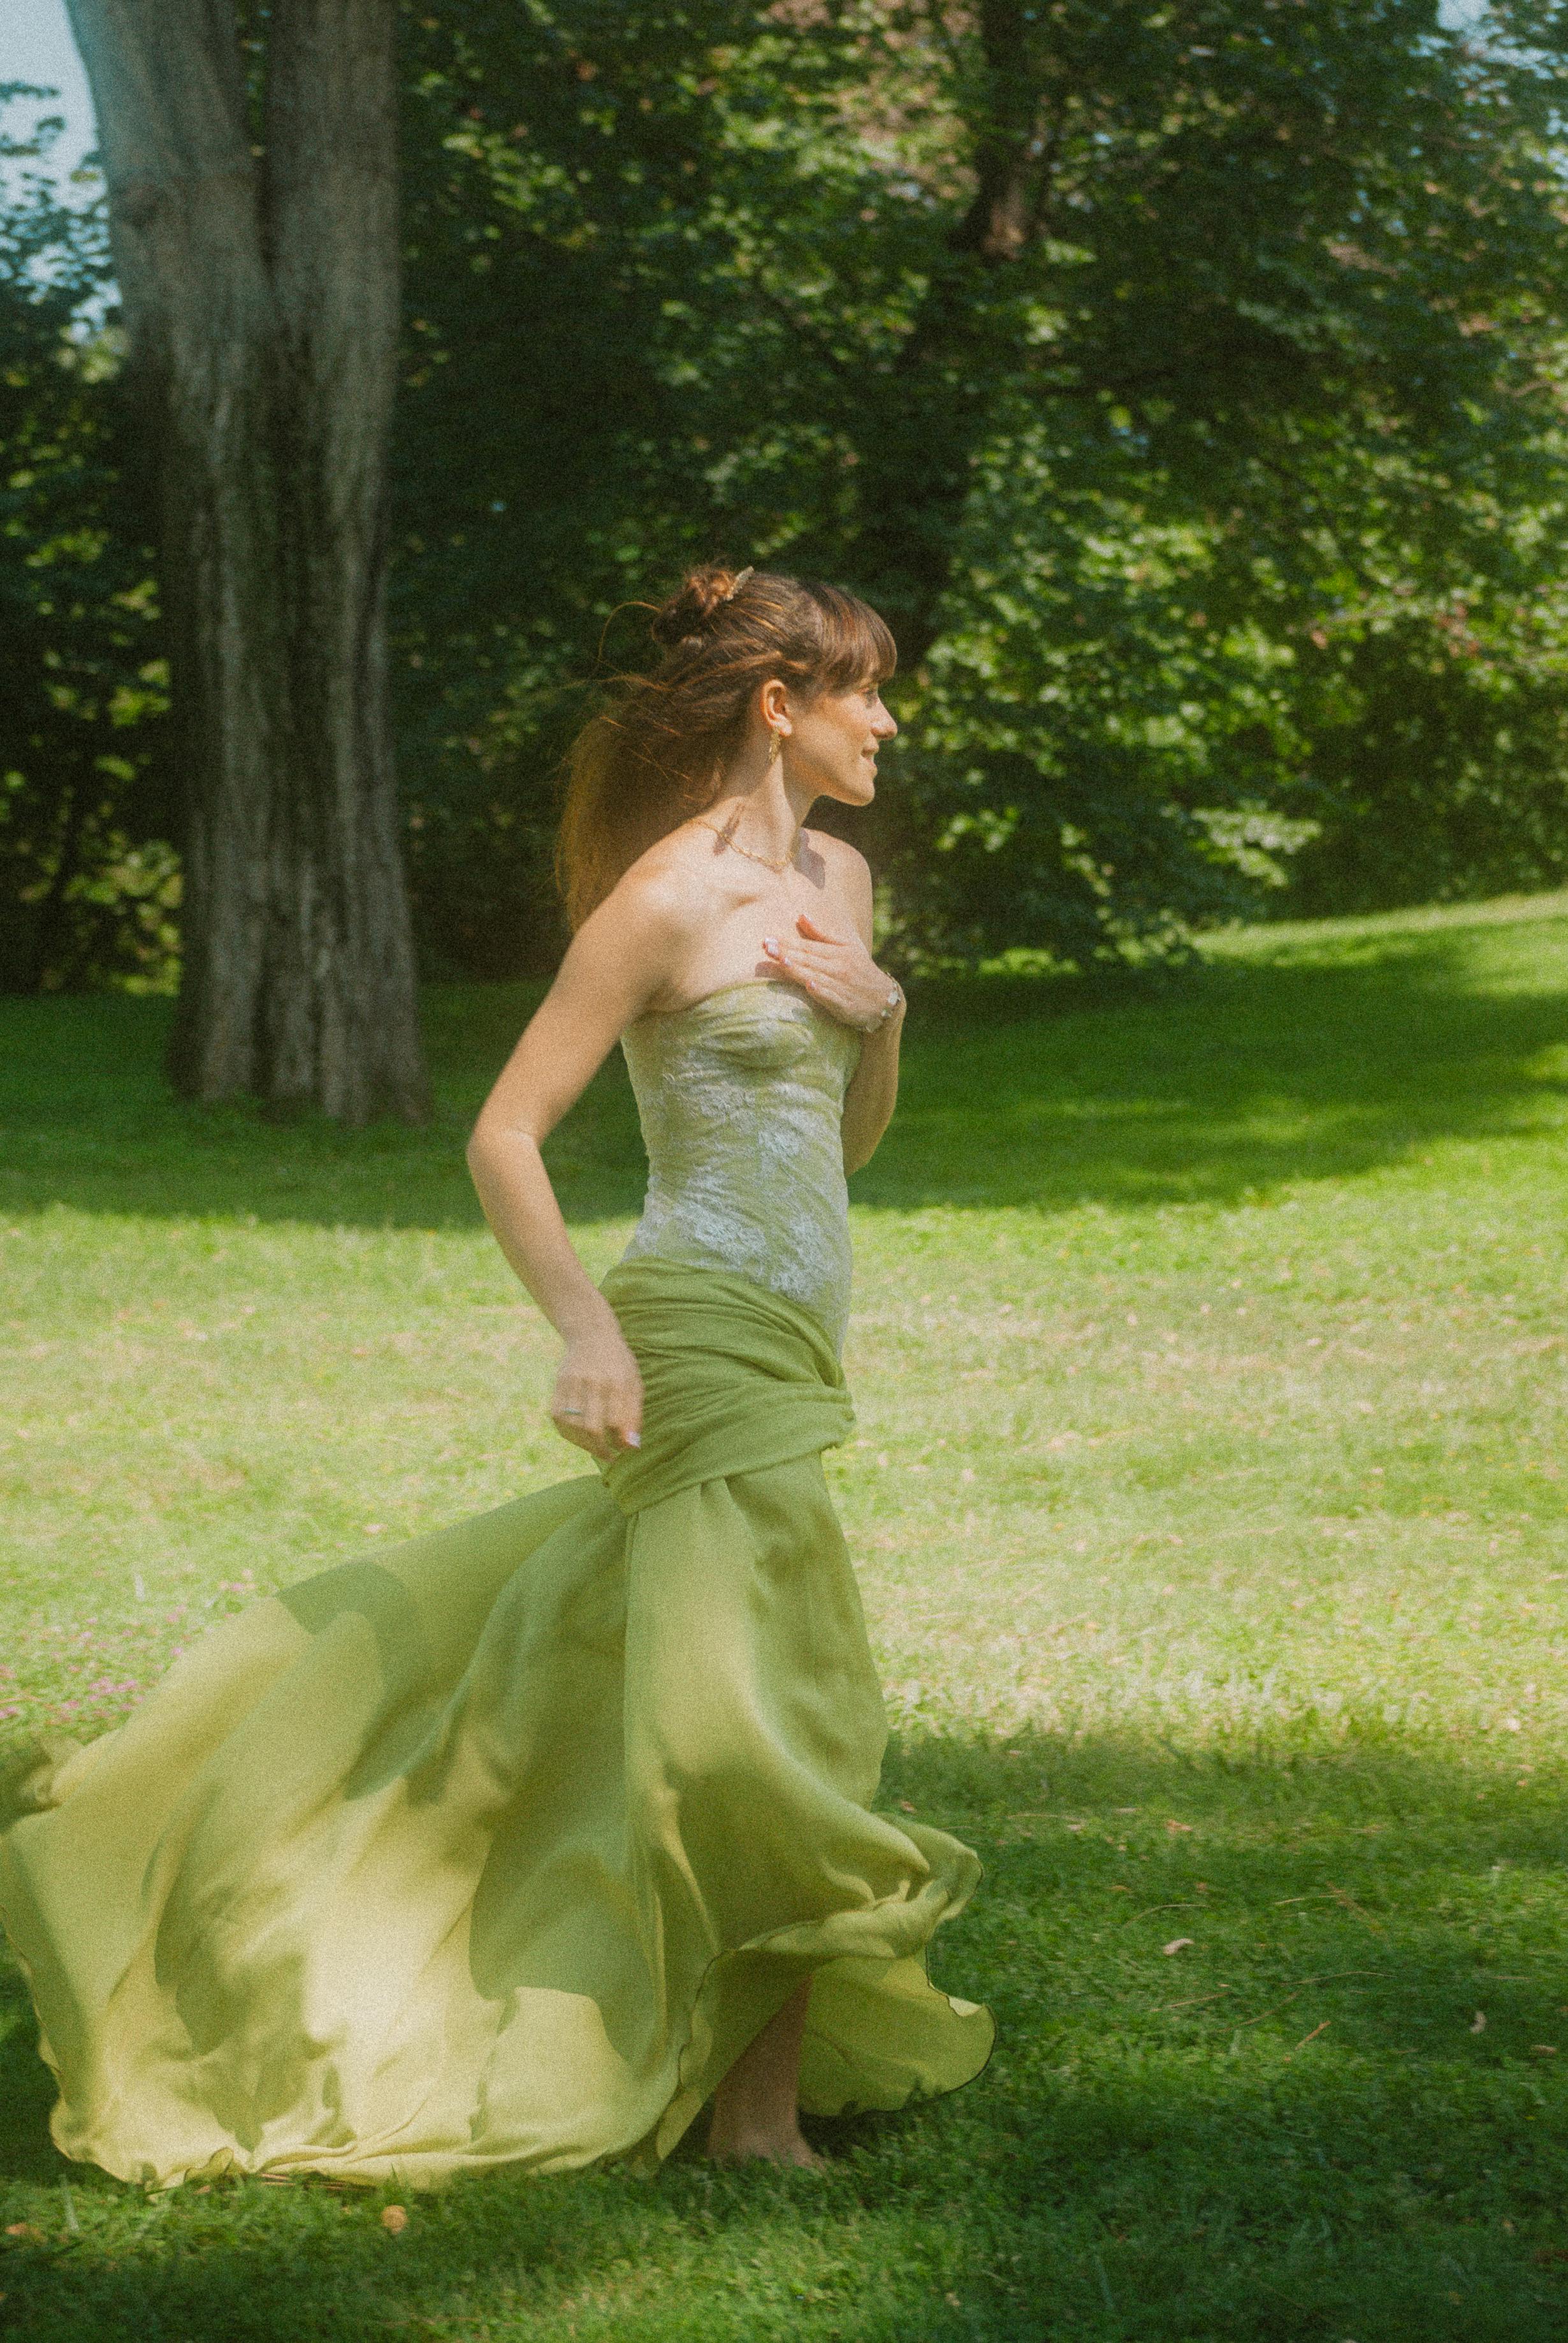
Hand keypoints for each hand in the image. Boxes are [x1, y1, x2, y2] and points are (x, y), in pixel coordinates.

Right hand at [549, 1321, 642, 1461]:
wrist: (591, 1335)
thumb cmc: (619, 1365)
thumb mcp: (635, 1384)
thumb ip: (634, 1415)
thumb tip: (631, 1446)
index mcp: (618, 1381)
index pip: (618, 1423)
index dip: (621, 1442)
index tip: (625, 1449)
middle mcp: (594, 1382)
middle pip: (593, 1428)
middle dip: (601, 1449)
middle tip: (609, 1456)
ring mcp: (573, 1383)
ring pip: (573, 1426)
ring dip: (584, 1445)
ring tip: (595, 1448)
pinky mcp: (559, 1384)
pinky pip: (558, 1417)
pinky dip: (568, 1433)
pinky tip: (579, 1437)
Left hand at [762, 915, 901, 1032]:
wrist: (884, 1000)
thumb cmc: (860, 970)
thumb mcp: (846, 947)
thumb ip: (821, 934)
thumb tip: (801, 915)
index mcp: (837, 952)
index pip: (808, 947)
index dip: (787, 943)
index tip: (767, 939)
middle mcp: (838, 967)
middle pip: (809, 960)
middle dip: (787, 953)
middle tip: (767, 947)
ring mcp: (842, 986)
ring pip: (817, 977)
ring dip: (800, 970)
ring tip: (783, 962)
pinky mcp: (846, 1005)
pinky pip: (832, 998)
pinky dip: (822, 992)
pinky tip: (810, 986)